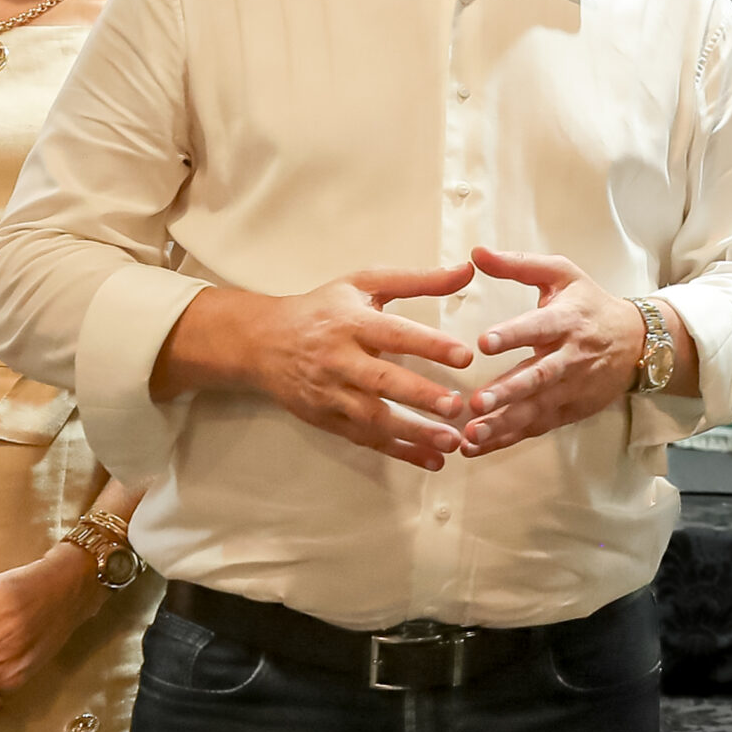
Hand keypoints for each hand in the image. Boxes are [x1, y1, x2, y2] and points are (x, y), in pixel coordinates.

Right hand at [159, 266, 477, 469]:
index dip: (429, 345)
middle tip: (457, 406)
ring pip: (373, 417)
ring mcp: (330, 394)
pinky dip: (399, 451)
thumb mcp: (365, 284)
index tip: (465, 355)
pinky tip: (432, 461)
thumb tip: (468, 270)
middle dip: (419, 396)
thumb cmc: (324, 309)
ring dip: (412, 432)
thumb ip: (419, 280)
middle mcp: (339, 360)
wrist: (263, 341)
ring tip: (451, 441)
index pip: (394, 334)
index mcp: (352, 323)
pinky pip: (365, 439)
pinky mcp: (326, 419)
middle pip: (381, 381)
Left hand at [460, 248, 684, 455]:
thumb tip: (476, 252)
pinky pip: (537, 427)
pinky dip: (508, 438)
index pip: (539, 327)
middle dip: (509, 390)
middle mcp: (570, 356)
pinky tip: (477, 446)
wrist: (637, 342)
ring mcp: (571, 388)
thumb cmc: (589, 304)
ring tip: (473, 432)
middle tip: (478, 401)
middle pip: (539, 376)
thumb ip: (518, 265)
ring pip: (537, 408)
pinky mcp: (570, 410)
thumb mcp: (561, 275)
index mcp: (566, 319)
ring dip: (504, 422)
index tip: (484, 342)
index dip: (513, 334)